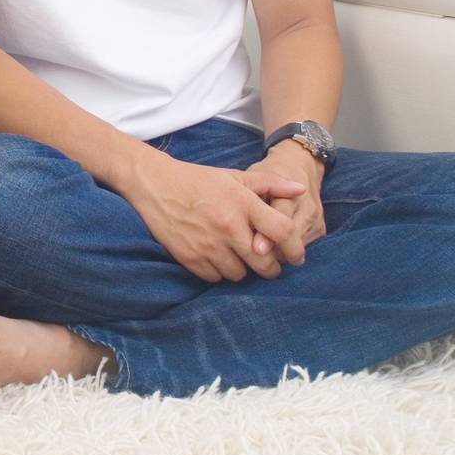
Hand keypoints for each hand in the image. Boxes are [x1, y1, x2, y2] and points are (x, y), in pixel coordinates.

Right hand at [125, 152, 307, 282]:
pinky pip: (216, 278)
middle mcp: (228, 226)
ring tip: (235, 255)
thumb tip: (300, 189)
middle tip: (265, 261)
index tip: (296, 256)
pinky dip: (218, 271)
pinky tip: (215, 256)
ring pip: (240, 275)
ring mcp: (208, 244)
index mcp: (242, 202)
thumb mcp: (234, 176)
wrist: (154, 183)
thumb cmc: (198, 180)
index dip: (295, 248)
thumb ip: (269, 183)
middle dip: (270, 266)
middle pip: (265, 264)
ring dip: (242, 269)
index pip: (283, 232)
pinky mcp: (190, 257)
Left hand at [248, 140, 326, 252]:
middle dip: (271, 250)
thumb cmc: (270, 173)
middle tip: (252, 256)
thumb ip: (253, 199)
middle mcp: (307, 208)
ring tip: (258, 252)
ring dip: (278, 254)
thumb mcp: (257, 177)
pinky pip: (303, 249)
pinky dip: (286, 252)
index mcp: (290, 193)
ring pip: (297, 248)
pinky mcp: (321, 230)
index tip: (256, 249)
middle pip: (291, 239)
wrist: (301, 165)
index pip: (282, 220)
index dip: (268, 236)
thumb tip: (251, 234)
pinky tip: (272, 250)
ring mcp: (316, 220)